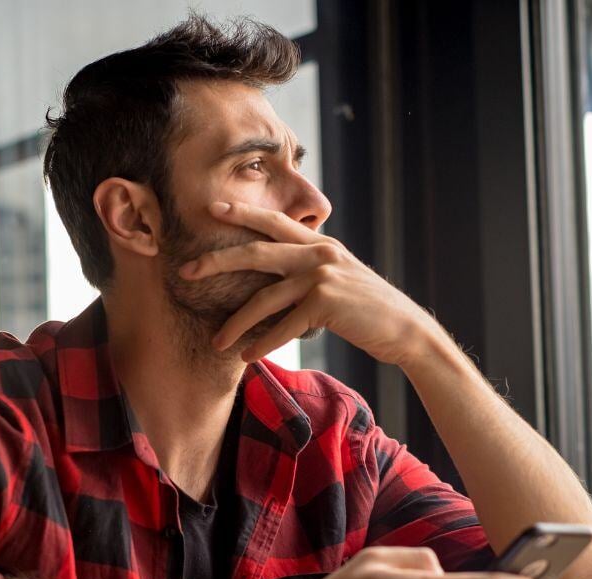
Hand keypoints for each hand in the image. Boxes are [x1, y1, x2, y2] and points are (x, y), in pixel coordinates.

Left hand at [180, 201, 446, 364]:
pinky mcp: (326, 303)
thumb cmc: (368, 310)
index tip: (211, 208)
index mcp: (320, 244)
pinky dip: (262, 343)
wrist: (405, 330)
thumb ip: (311, 270)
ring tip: (217, 341)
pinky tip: (246, 356)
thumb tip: (280, 278)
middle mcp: (319, 252)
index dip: (241, 213)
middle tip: (186, 269)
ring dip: (236, 322)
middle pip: (256, 251)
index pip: (273, 222)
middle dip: (217, 260)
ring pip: (264, 297)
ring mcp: (322, 276)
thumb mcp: (340, 278)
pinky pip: (283, 326)